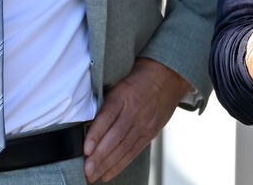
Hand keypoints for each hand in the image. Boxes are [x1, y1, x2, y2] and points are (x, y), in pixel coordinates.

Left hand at [83, 57, 189, 181]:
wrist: (167, 76)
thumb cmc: (138, 79)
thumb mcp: (119, 84)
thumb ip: (105, 103)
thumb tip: (85, 124)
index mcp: (123, 95)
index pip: (107, 117)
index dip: (96, 134)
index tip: (86, 149)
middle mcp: (134, 111)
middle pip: (115, 137)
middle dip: (99, 156)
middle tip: (86, 170)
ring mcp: (144, 123)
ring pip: (124, 147)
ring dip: (107, 164)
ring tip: (93, 175)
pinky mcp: (150, 132)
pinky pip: (134, 151)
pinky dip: (120, 164)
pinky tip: (108, 173)